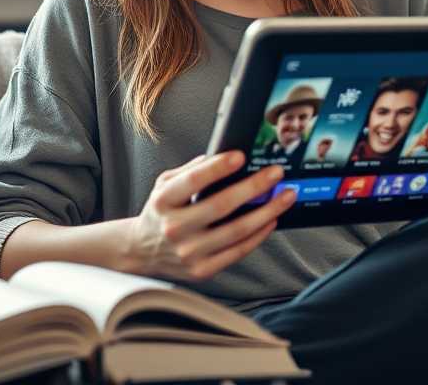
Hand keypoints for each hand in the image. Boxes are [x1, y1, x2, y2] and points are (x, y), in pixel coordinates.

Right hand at [125, 151, 295, 281]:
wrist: (142, 251)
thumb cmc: (160, 213)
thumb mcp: (164, 185)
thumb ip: (191, 170)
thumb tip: (222, 157)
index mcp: (164, 201)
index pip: (194, 181)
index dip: (218, 167)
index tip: (240, 156)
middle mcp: (175, 228)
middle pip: (221, 205)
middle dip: (254, 187)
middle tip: (275, 173)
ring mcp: (189, 252)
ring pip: (237, 231)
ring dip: (267, 212)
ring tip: (284, 196)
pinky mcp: (203, 270)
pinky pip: (238, 251)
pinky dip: (259, 235)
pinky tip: (271, 220)